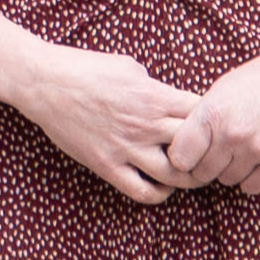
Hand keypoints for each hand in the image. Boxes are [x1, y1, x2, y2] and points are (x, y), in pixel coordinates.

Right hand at [10, 46, 202, 204]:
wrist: (44, 82)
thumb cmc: (85, 68)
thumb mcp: (130, 66)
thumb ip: (156, 86)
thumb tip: (171, 99)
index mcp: (155, 96)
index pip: (204, 115)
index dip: (215, 121)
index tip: (212, 125)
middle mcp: (146, 125)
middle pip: (199, 147)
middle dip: (210, 152)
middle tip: (210, 154)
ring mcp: (126, 148)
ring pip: (177, 175)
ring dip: (190, 176)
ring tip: (189, 172)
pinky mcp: (107, 165)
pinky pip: (142, 191)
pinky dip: (159, 193)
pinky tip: (160, 183)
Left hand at [163, 43, 259, 195]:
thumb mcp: (221, 89)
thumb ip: (201, 119)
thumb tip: (181, 149)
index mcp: (211, 113)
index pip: (179, 157)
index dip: (182, 157)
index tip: (189, 153)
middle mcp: (232, 134)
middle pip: (202, 173)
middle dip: (205, 165)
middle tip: (216, 152)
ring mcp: (257, 150)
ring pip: (226, 180)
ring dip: (229, 170)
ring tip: (239, 150)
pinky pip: (251, 187)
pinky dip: (250, 178)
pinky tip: (255, 160)